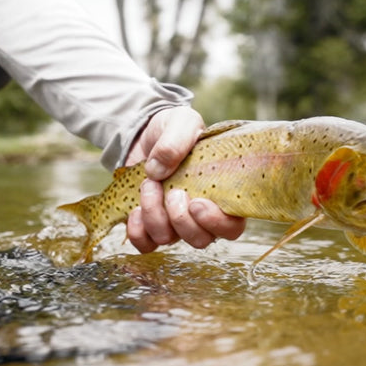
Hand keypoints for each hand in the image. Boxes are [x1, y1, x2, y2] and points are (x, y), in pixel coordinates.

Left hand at [124, 106, 245, 253]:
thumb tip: (157, 171)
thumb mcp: (181, 121)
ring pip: (168, 239)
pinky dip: (137, 231)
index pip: (231, 228)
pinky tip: (134, 210)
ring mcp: (173, 223)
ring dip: (154, 215)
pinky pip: (145, 244)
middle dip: (180, 218)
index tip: (197, 202)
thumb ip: (178, 139)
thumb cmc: (174, 129)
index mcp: (221, 195)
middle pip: (199, 240)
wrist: (145, 133)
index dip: (217, 224)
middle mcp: (199, 216)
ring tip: (149, 184)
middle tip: (172, 190)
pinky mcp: (148, 224)